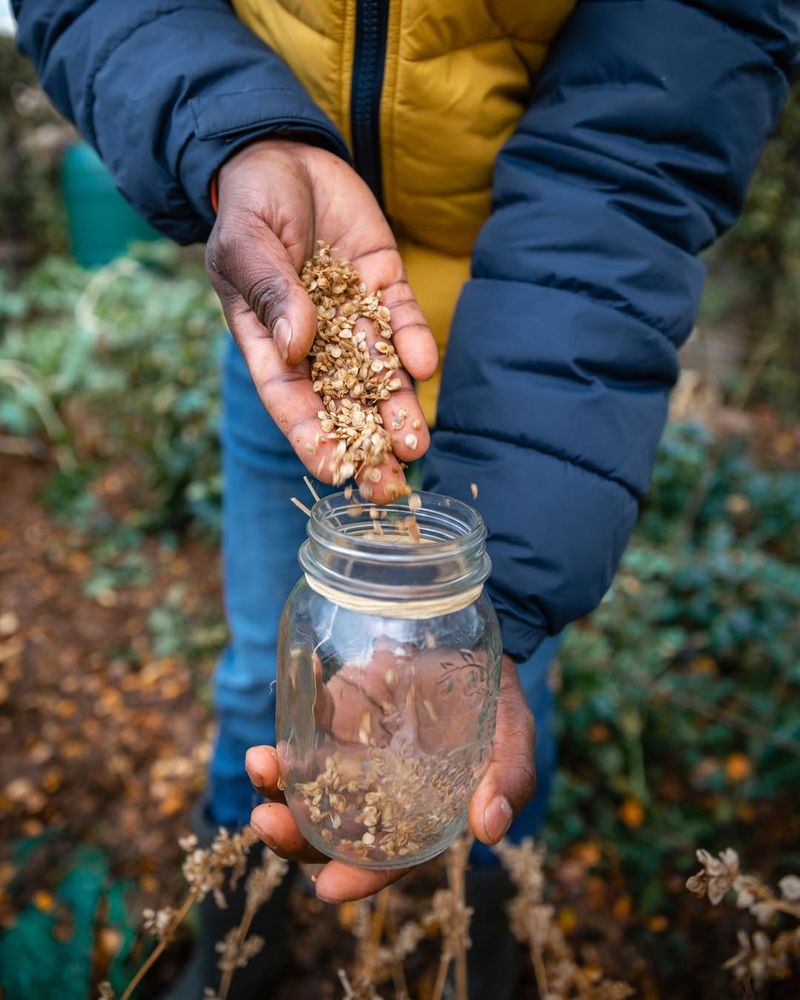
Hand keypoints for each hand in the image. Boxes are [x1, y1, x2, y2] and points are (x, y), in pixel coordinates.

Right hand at [206, 140, 437, 501]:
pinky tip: (423, 365)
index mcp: (268, 339)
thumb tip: (297, 344)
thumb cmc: (249, 204)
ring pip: (379, 371)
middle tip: (389, 485)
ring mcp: (351, 313)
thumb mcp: (246, 245)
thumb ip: (271, 291)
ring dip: (398, 407)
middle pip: (342, 400)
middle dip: (366, 443)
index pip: (288, 398)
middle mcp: (314, 337)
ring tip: (418, 443)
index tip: (333, 472)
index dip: (310, 435)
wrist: (282, 153)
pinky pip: (401, 320)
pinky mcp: (383, 286)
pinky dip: (412, 342)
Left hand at [246, 655, 535, 902]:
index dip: (357, 877)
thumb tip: (488, 831)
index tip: (327, 887)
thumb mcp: (513, 735)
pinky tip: (290, 695)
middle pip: (326, 832)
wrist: (468, 640)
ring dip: (274, 785)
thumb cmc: (494, 698)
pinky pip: (304, 724)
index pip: (383, 860)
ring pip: (303, 786)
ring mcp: (349, 752)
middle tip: (267, 823)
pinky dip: (288, 720)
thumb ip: (509, 778)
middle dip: (292, 836)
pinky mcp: (334, 711)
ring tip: (261, 765)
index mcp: (416, 815)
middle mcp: (375, 792)